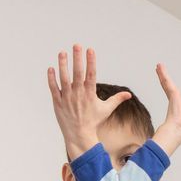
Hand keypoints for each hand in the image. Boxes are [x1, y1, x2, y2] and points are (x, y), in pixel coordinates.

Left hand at [47, 44, 130, 161]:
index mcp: (90, 94)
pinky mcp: (58, 102)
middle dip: (77, 58)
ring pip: (64, 78)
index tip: (90, 49)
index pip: (91, 74)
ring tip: (62, 52)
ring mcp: (67, 98)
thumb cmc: (93, 121)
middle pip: (77, 73)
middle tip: (76, 45)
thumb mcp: (106, 110)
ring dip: (63, 65)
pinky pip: (54, 88)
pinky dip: (51, 79)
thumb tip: (129, 95)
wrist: (79, 135)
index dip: (91, 61)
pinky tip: (51, 68)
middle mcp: (78, 94)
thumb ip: (117, 100)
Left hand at [153, 63, 180, 153]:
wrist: (177, 132)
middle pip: (169, 86)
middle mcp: (179, 100)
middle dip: (165, 77)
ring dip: (163, 73)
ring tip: (158, 65)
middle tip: (159, 68)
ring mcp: (176, 96)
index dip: (168, 87)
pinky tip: (160, 68)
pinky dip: (164, 75)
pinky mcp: (174, 94)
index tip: (165, 81)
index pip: (172, 93)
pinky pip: (168, 83)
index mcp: (180, 106)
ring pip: (168, 83)